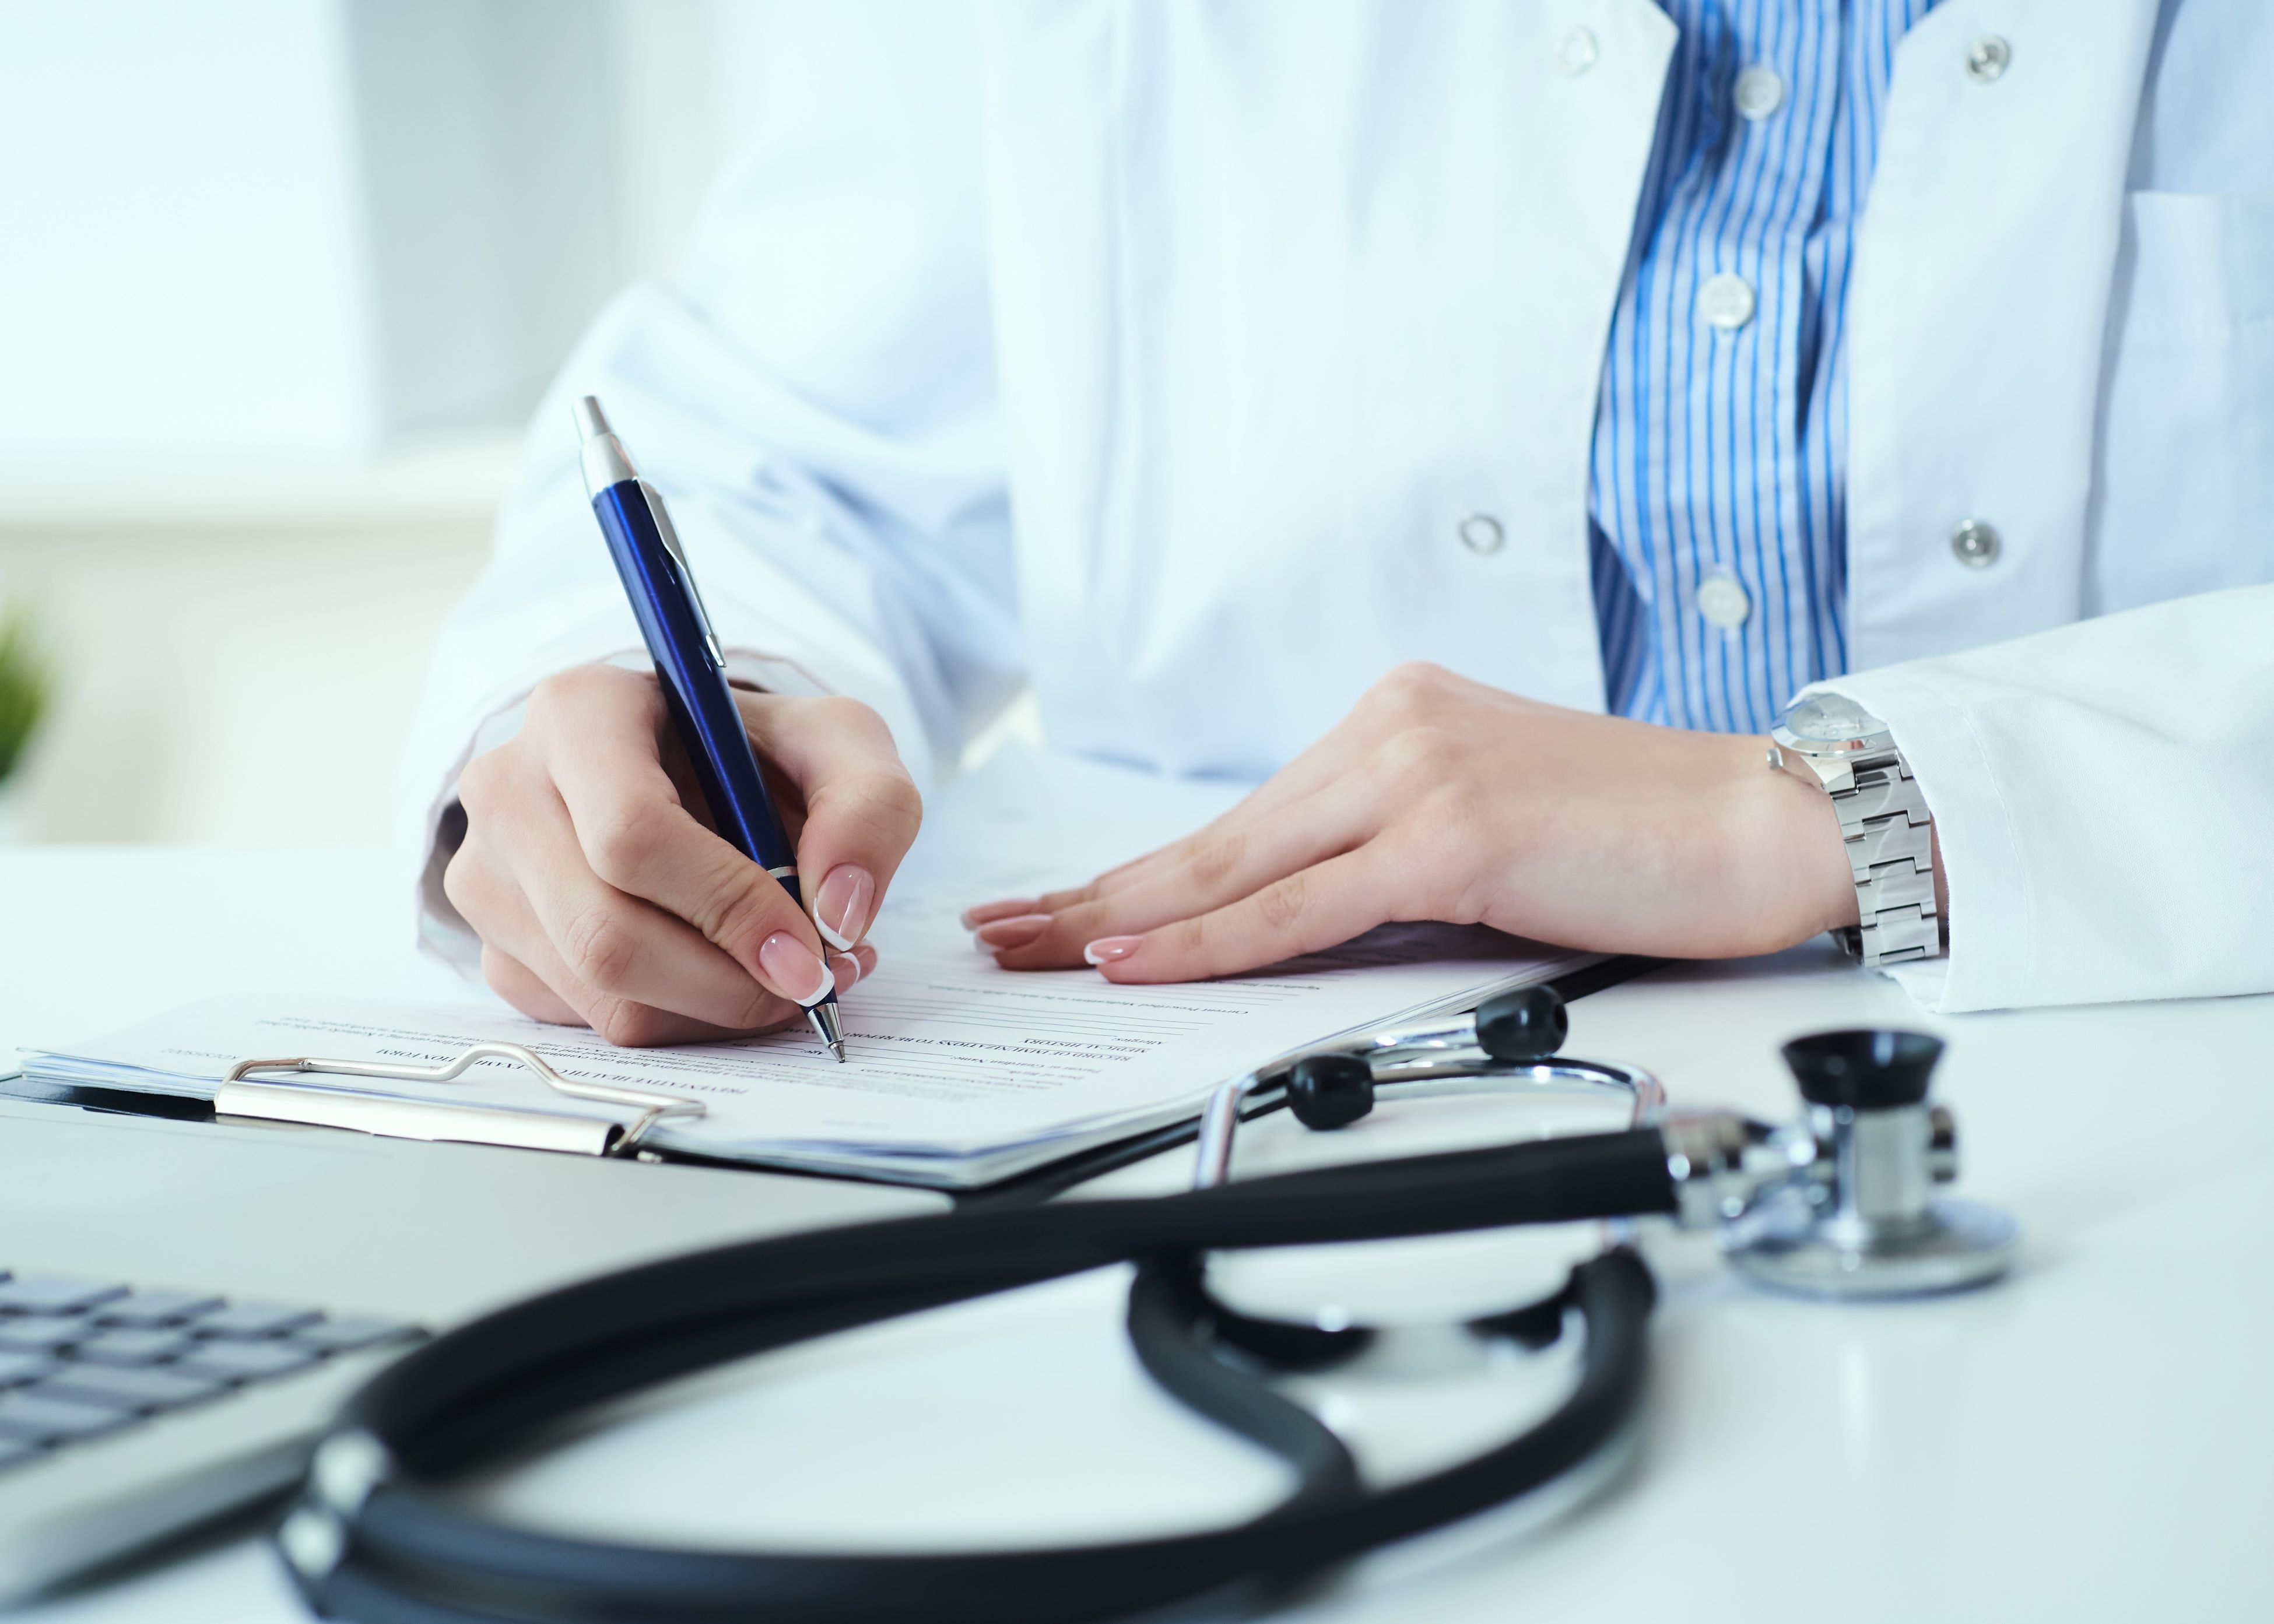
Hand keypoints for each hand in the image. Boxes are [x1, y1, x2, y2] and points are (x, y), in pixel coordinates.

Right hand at [444, 664, 920, 1043]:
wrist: (694, 771)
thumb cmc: (754, 752)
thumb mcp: (839, 742)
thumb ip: (869, 807)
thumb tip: (838, 913)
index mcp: (580, 712)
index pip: (632, 832)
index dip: (728, 906)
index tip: (808, 950)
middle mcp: (509, 789)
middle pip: (603, 930)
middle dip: (726, 980)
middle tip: (810, 982)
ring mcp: (489, 875)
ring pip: (597, 990)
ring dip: (712, 1007)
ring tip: (784, 972)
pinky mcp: (498, 946)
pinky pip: (588, 1020)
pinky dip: (677, 1018)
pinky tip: (724, 975)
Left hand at [963, 662, 1859, 981]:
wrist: (1767, 824)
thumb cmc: (1642, 841)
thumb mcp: (1488, 832)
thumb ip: (1390, 862)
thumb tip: (1302, 926)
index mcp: (1395, 721)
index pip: (1242, 820)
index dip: (1141, 873)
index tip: (1062, 904)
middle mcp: (1391, 729)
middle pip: (1215, 840)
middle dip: (1097, 894)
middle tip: (1002, 928)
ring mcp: (1417, 774)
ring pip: (1239, 869)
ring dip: (1125, 918)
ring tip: (1035, 949)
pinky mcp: (1452, 832)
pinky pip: (1305, 905)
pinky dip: (1212, 939)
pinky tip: (1140, 957)